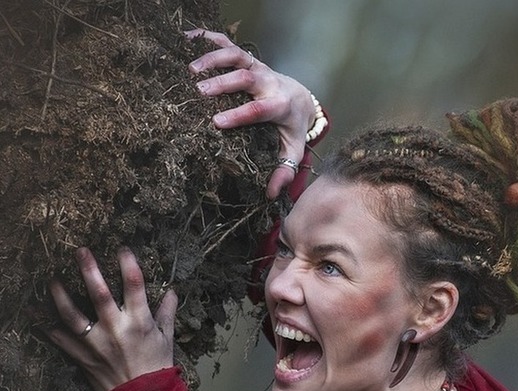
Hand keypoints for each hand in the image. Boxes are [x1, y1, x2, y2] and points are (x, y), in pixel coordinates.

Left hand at [47, 247, 176, 390]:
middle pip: (98, 294)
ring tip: (53, 280)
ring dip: (61, 296)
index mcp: (140, 322)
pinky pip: (62, 341)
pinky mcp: (83, 357)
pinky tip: (43, 318)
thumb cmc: (156, 366)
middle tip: (80, 251)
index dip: (128, 264)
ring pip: (72, 315)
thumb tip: (171, 292)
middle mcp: (116, 329)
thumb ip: (167, 313)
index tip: (122, 249)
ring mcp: (96, 343)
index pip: (134, 286)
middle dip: (89, 270)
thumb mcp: (167, 338)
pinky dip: (51, 330)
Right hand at [185, 28, 315, 198]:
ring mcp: (257, 67)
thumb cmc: (290, 127)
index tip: (217, 122)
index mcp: (279, 106)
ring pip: (237, 56)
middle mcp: (268, 82)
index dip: (239, 114)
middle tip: (197, 92)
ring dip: (213, 59)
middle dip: (222, 83)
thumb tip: (272, 194)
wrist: (300, 97)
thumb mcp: (291, 150)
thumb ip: (283, 171)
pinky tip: (187, 38)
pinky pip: (228, 43)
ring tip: (189, 70)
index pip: (259, 109)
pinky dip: (208, 38)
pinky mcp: (248, 58)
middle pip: (246, 78)